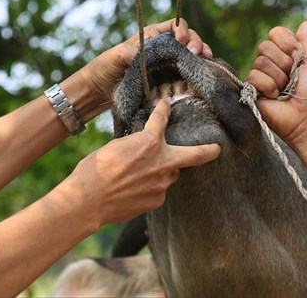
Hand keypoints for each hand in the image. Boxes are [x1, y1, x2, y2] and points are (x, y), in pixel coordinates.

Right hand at [70, 99, 220, 224]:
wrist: (89, 200)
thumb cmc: (95, 169)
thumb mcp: (114, 146)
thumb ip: (135, 144)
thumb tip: (140, 145)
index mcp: (149, 142)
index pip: (161, 120)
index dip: (164, 110)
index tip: (167, 105)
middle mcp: (162, 162)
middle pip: (195, 155)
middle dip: (209, 151)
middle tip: (217, 149)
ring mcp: (162, 183)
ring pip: (170, 173)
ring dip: (163, 170)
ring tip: (142, 173)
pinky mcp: (157, 200)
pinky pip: (159, 189)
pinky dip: (151, 186)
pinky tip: (133, 189)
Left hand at [83, 18, 212, 108]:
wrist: (98, 91)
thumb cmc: (104, 69)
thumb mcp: (117, 56)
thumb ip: (132, 53)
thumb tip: (146, 56)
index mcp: (151, 36)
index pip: (175, 25)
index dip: (183, 30)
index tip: (182, 42)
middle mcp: (161, 48)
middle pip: (187, 38)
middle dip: (196, 42)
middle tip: (198, 53)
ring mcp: (165, 64)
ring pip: (190, 55)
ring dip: (201, 55)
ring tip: (207, 60)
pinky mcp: (166, 79)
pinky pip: (185, 72)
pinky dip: (196, 71)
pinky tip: (202, 73)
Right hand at [246, 21, 306, 144]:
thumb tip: (305, 23)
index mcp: (286, 55)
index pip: (276, 33)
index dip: (287, 43)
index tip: (297, 56)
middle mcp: (271, 64)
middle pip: (265, 46)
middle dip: (284, 63)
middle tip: (292, 79)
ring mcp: (260, 77)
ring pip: (260, 62)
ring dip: (278, 78)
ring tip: (284, 91)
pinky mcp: (251, 90)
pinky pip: (253, 76)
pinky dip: (268, 87)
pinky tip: (275, 97)